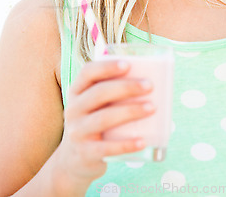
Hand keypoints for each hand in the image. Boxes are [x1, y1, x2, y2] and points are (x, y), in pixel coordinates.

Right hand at [53, 59, 154, 190]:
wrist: (75, 160)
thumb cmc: (95, 122)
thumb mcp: (95, 105)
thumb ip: (113, 92)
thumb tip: (149, 80)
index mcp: (77, 91)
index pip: (87, 72)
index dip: (107, 67)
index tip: (128, 65)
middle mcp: (73, 109)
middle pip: (99, 93)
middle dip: (126, 87)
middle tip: (149, 86)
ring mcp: (77, 132)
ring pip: (104, 118)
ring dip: (130, 111)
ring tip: (152, 108)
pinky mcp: (85, 153)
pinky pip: (107, 148)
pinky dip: (126, 145)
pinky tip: (143, 141)